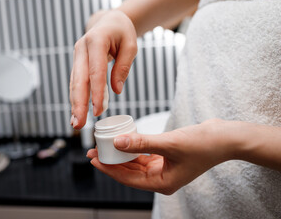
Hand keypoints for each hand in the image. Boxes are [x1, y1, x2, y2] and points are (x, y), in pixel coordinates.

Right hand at [69, 10, 137, 128]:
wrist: (109, 21)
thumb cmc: (122, 32)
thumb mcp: (131, 45)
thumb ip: (123, 67)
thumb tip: (116, 90)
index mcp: (96, 41)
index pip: (95, 71)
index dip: (96, 92)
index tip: (98, 111)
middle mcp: (82, 48)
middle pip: (78, 80)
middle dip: (78, 103)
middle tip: (79, 124)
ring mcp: (77, 56)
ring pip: (74, 83)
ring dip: (74, 104)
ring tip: (76, 123)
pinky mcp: (78, 63)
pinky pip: (76, 82)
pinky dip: (77, 98)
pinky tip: (77, 112)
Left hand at [87, 119, 232, 193]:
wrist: (225, 137)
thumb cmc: (203, 144)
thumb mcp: (170, 143)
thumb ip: (142, 143)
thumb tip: (117, 142)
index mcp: (163, 183)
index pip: (128, 179)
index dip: (110, 170)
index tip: (95, 159)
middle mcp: (162, 179)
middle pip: (129, 172)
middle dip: (112, 162)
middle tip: (94, 151)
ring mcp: (164, 169)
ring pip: (135, 164)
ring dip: (121, 155)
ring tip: (105, 146)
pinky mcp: (166, 158)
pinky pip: (144, 156)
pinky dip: (133, 150)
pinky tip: (123, 142)